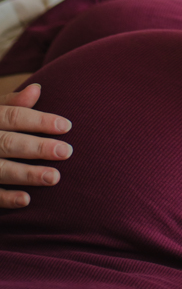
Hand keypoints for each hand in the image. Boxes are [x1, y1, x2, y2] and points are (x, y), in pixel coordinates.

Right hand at [0, 83, 72, 208]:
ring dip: (27, 174)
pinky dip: (6, 197)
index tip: (66, 126)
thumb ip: (11, 103)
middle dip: (38, 148)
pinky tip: (26, 200)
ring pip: (0, 169)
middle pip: (8, 143)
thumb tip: (36, 88)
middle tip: (66, 151)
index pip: (14, 117)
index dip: (40, 121)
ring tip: (54, 177)